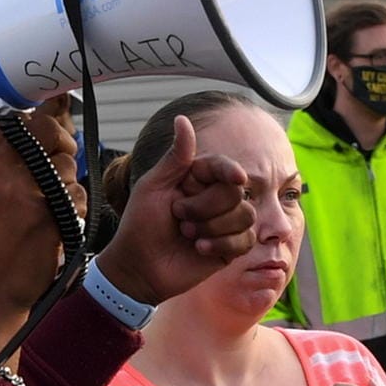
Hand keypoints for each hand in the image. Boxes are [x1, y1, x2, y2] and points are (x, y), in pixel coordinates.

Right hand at [0, 101, 80, 352]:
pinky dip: (75, 206)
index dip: (38, 121)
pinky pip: (77, 192)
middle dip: (60, 137)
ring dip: (68, 180)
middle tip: (62, 152)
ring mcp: (23, 190)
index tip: (50, 124)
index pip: (13, 121)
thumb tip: (36, 123)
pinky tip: (57, 222)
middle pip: (43, 128)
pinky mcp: (48, 212)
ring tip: (50, 204)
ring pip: (66, 162)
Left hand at [92, 115, 254, 303]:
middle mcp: (214, 197)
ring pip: (245, 215)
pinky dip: (221, 245)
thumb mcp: (153, 187)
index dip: (231, 170)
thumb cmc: (140, 224)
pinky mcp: (232, 247)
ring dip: (211, 228)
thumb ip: (175, 157)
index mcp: (196, 178)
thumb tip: (182, 119)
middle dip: (204, 207)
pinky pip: (246, 240)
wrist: (139, 267)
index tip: (236, 177)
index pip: (223, 166)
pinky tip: (198, 249)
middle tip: (178, 216)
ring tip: (186, 235)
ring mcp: (225, 222)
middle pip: (236, 192)